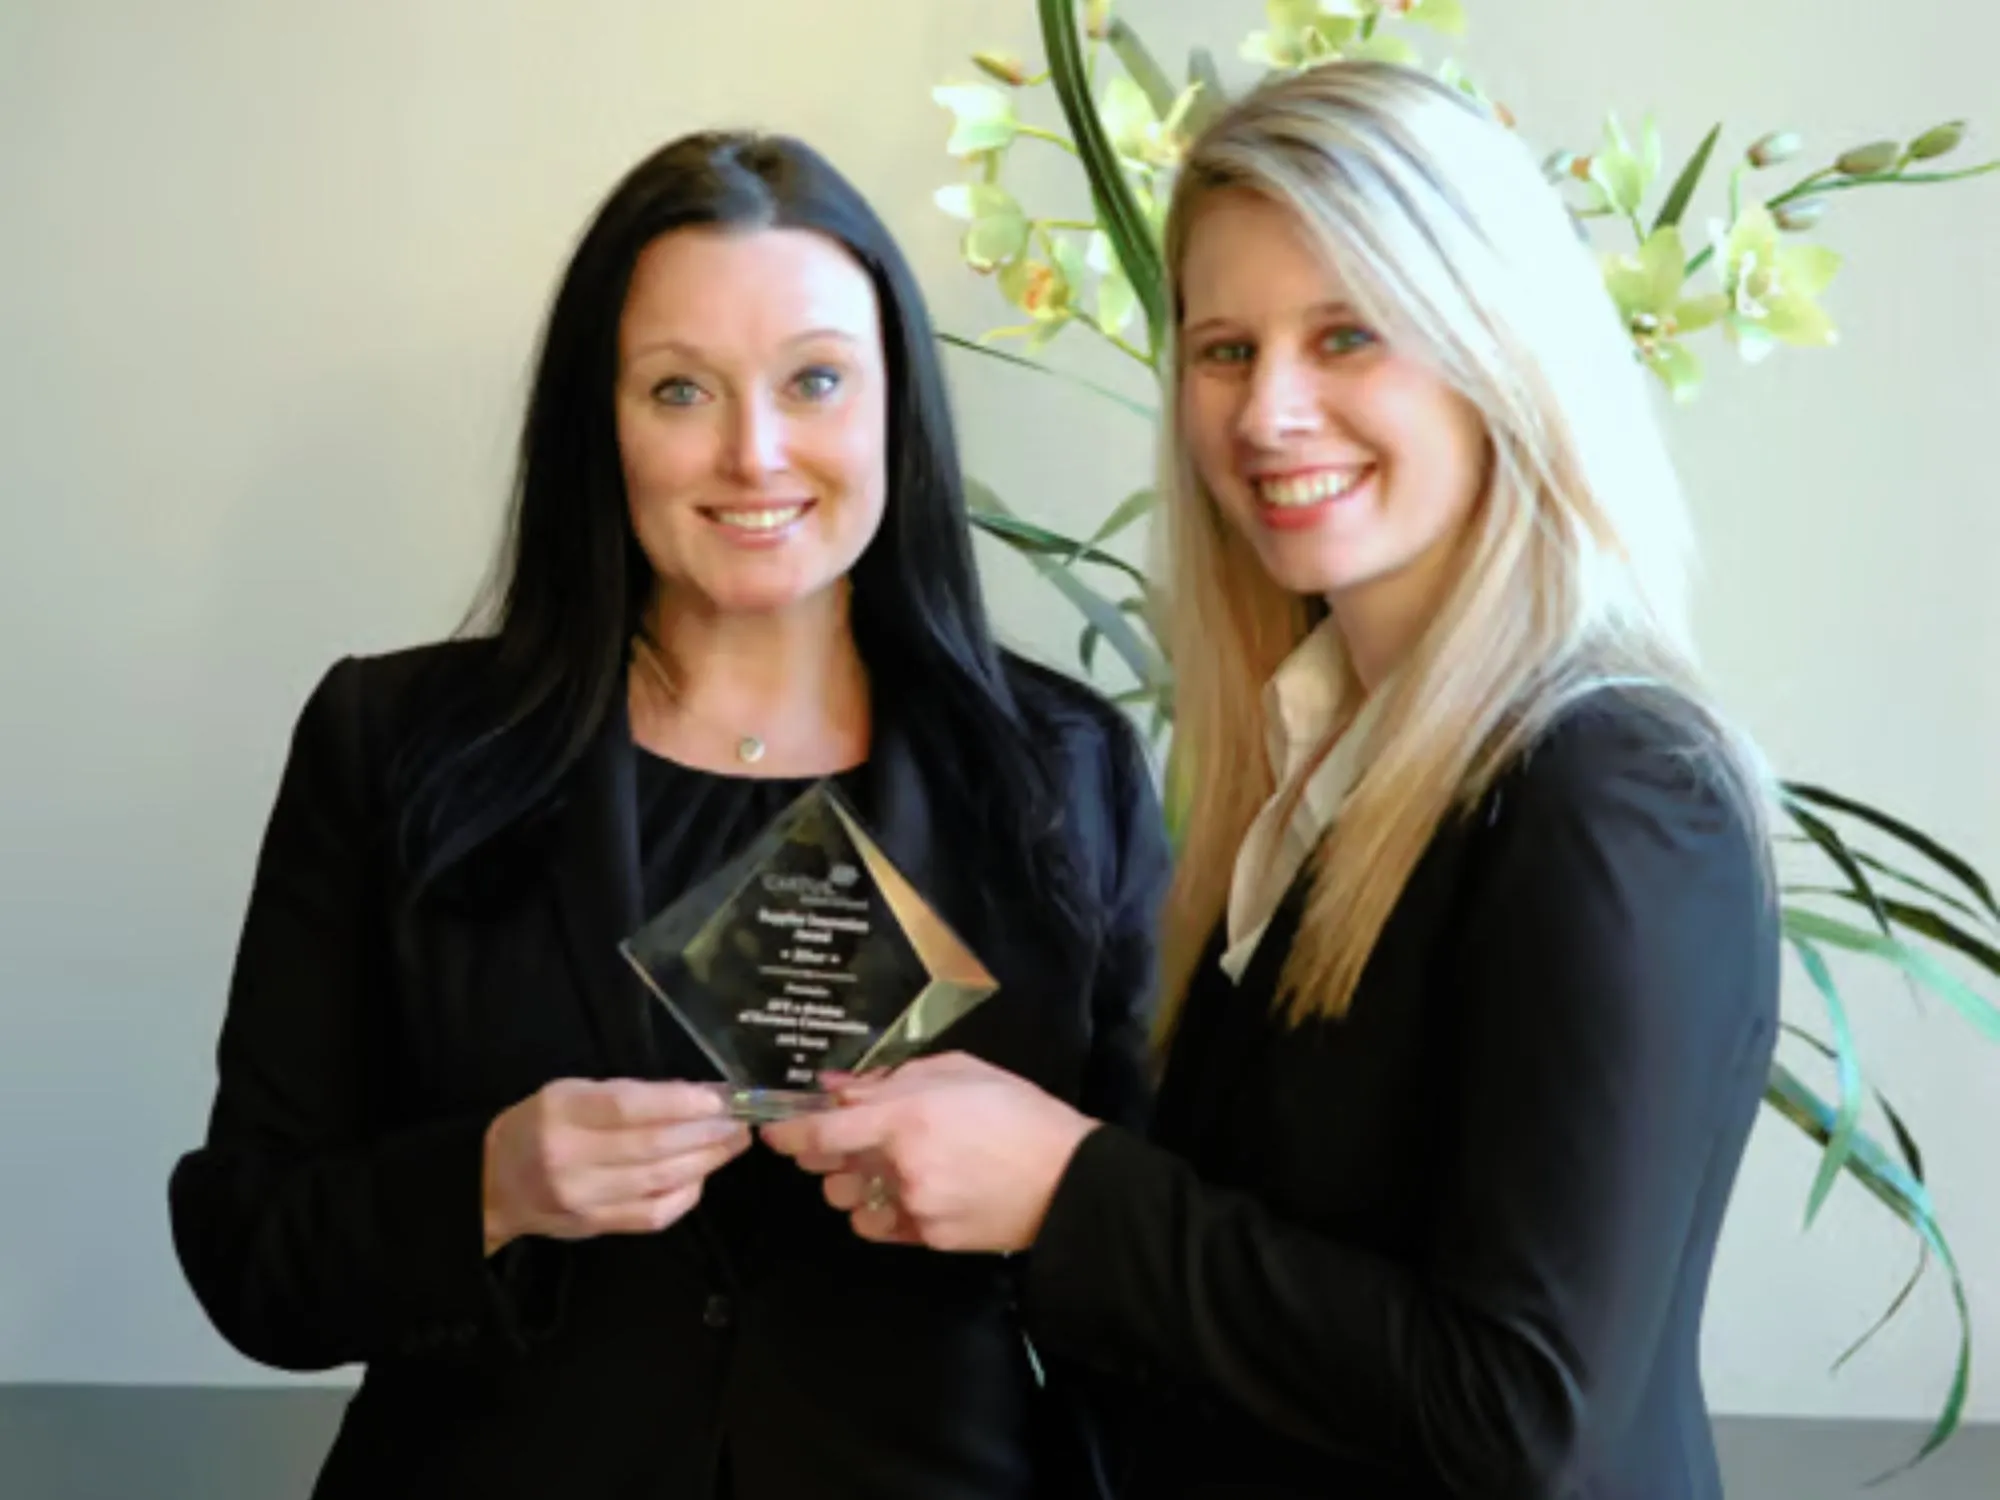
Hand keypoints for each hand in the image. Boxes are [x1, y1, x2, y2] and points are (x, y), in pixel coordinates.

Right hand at [482, 1079, 749, 1254]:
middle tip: (740, 1120)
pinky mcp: (595, 1226)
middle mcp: (570, 1158)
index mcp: (562, 1113)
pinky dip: (685, 1195)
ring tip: (732, 1143)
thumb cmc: (541, 1125)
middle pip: (653, 1147)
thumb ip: (625, 1095)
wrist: (494, 1182)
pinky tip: (701, 1176)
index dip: (681, 1102)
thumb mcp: (570, 1093)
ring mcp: (583, 1198)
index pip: (630, 1107)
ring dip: (705, 1161)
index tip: (721, 1097)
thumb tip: (694, 1096)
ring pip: (659, 1181)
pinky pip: (652, 1214)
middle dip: (706, 1132)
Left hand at [761, 1053, 1095, 1253]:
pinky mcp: (928, 1239)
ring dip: (852, 1186)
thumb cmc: (1017, 1112)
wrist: (1067, 1179)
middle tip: (841, 1139)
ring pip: (849, 1204)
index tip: (774, 1129)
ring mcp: (913, 1209)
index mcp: (907, 1117)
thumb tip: (838, 1089)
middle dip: (823, 1155)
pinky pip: (881, 1228)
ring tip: (881, 1167)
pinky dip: (881, 1211)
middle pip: (828, 1171)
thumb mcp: (957, 1072)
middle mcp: (901, 1167)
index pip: (823, 1133)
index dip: (788, 1132)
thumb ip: (891, 1078)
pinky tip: (905, 1193)